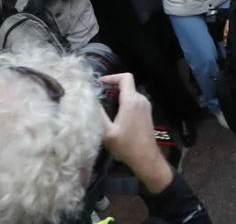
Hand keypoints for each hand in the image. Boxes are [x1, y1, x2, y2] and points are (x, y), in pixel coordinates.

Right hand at [100, 73, 173, 193]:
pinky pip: (134, 101)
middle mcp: (141, 99)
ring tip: (104, 106)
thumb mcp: (107, 132)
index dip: (112, 77)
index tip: (99, 83)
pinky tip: (115, 115)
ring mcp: (146, 106)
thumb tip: (89, 100)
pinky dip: (124, 102)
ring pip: (130, 93)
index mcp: (132, 101)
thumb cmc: (126, 145)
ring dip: (118, 96)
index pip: (125, 78)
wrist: (146, 158)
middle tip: (98, 97)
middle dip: (112, 88)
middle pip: (127, 85)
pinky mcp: (147, 112)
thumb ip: (98, 114)